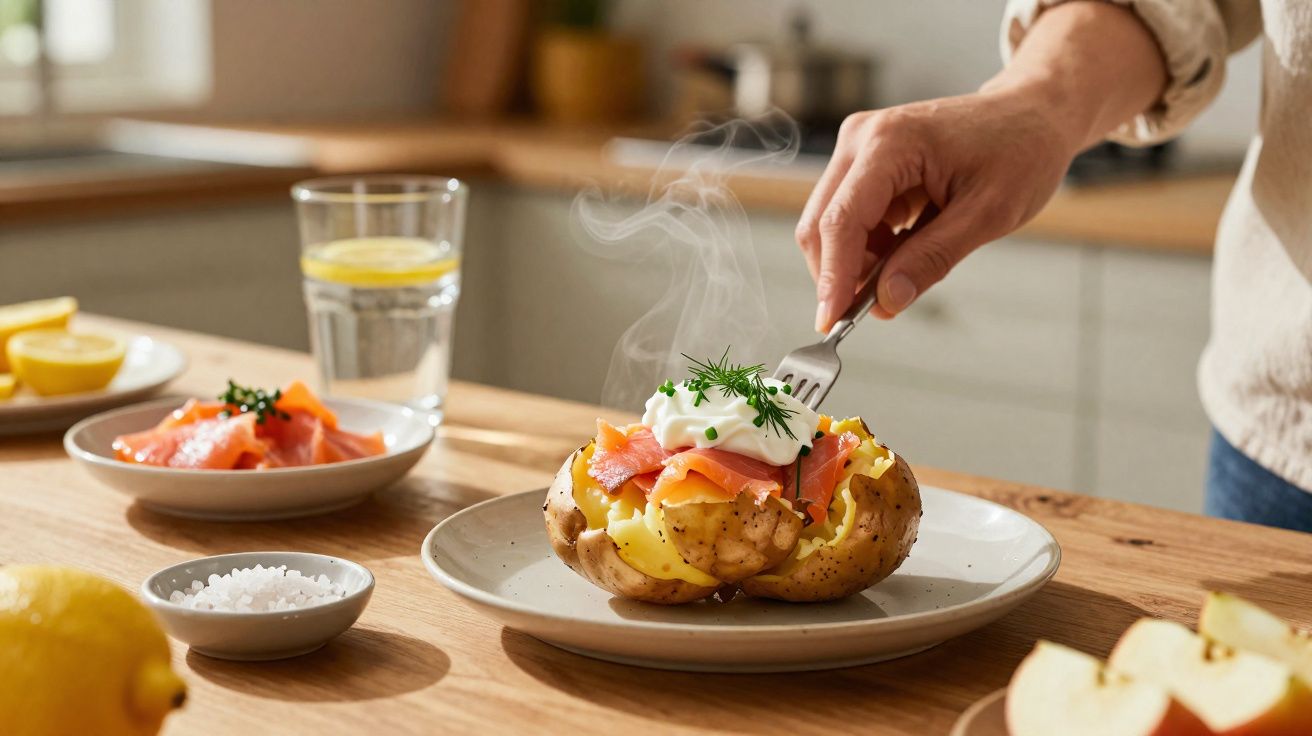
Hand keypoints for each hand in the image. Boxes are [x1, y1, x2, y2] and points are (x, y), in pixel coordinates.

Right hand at [797, 86, 1079, 330]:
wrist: (1031, 114)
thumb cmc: (1019, 151)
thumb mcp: (988, 214)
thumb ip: (933, 258)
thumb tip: (886, 301)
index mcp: (890, 142)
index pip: (842, 220)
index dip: (833, 276)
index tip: (832, 322)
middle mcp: (861, 137)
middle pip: (821, 224)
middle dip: (840, 274)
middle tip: (875, 310)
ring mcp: (858, 147)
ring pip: (830, 225)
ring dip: (858, 261)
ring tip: (911, 267)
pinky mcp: (863, 162)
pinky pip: (848, 217)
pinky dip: (869, 247)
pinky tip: (908, 246)